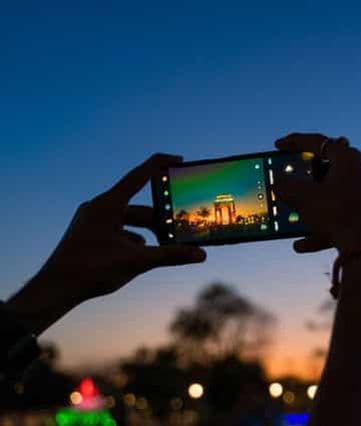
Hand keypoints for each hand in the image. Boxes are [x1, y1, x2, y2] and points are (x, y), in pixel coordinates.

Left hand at [8, 154, 205, 334]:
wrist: (55, 289)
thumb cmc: (91, 270)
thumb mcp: (137, 261)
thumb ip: (170, 256)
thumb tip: (200, 254)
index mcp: (108, 205)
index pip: (138, 176)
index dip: (160, 164)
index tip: (178, 159)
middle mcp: (98, 208)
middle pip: (138, 207)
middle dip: (159, 219)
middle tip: (178, 229)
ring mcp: (92, 221)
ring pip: (128, 220)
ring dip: (147, 232)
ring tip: (162, 246)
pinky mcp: (89, 234)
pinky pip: (117, 230)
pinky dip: (132, 240)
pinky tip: (139, 254)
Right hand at [273, 133, 360, 256]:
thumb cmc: (339, 215)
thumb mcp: (303, 198)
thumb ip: (287, 187)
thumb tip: (278, 185)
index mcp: (351, 159)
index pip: (318, 142)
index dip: (294, 142)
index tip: (279, 146)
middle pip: (330, 171)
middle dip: (307, 181)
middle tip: (292, 183)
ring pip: (336, 198)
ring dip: (313, 209)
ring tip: (293, 221)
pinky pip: (346, 218)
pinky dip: (325, 228)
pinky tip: (304, 244)